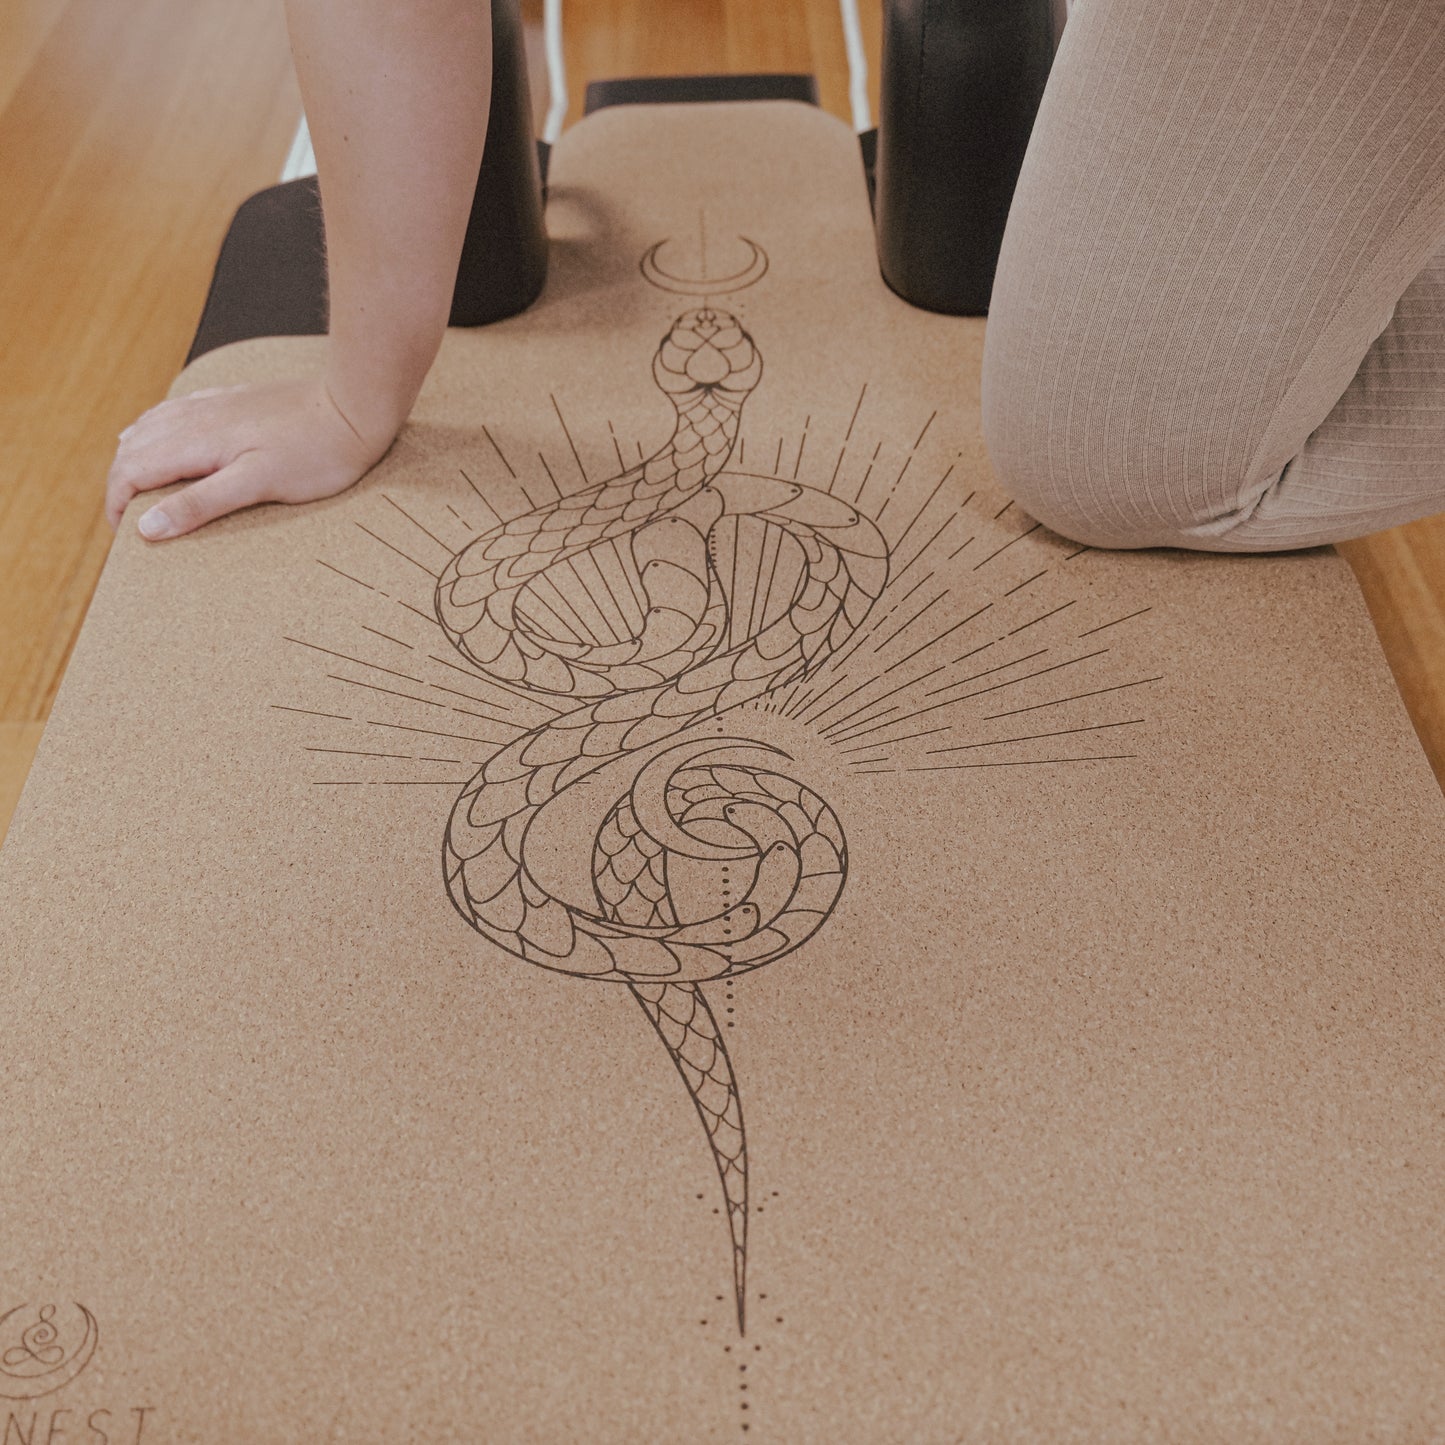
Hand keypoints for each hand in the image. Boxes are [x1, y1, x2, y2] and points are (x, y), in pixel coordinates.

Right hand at [105, 376, 396, 539]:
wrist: (353, 408)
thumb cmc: (314, 454)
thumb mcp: (258, 485)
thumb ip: (201, 503)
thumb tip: (147, 527)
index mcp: (195, 441)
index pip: (130, 470)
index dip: (118, 503)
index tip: (126, 535)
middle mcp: (195, 417)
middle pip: (133, 449)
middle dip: (121, 484)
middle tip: (128, 520)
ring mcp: (212, 405)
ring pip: (149, 427)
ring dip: (133, 457)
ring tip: (134, 488)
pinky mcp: (230, 400)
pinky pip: (174, 411)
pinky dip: (153, 430)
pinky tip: (158, 437)